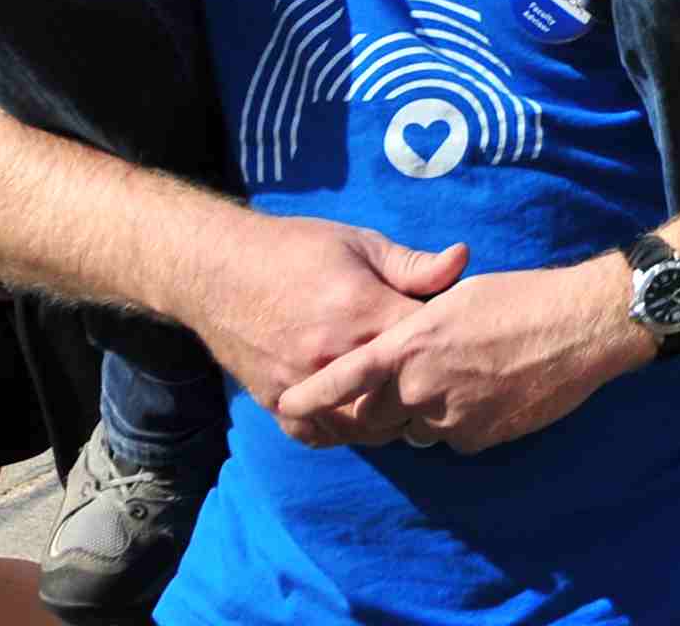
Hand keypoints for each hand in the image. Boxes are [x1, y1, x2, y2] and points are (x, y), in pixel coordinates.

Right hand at [200, 215, 468, 413]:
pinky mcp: (277, 403)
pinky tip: (359, 413)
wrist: (217, 270)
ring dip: (387, 417)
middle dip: (422, 389)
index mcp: (362, 313)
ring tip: (400, 397)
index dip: (446, 343)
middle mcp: (333, 358)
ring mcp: (303, 387)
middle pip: (400, 397)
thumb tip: (462, 259)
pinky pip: (321, 435)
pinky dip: (344, 429)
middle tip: (431, 376)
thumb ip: (412, 264)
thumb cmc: (295, 249)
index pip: (426, 346)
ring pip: (364, 427)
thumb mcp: (360, 244)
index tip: (452, 338)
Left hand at [276, 259, 642, 452]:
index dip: (312, 397)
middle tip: (401, 387)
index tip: (287, 405)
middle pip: (375, 414)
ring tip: (460, 381)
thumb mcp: (460, 297)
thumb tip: (399, 349)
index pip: (345, 377)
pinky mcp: (478, 437)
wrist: (582, 327)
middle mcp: (421, 385)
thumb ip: (417, 327)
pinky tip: (489, 393)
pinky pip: (452, 437)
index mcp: (411, 344)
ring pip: (414, 428)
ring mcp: (450, 416)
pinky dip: (460, 421)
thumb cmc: (522, 298)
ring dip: (423, 413)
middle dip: (378, 407)